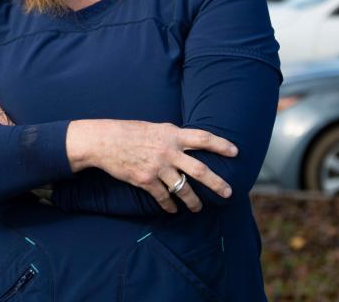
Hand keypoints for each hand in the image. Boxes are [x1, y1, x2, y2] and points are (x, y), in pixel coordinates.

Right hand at [66, 120, 236, 213]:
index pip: (203, 138)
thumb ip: (172, 136)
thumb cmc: (128, 132)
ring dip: (193, 201)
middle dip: (217, 183)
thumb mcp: (154, 128)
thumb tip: (186, 142)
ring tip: (199, 208)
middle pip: (200, 169)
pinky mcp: (145, 180)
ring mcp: (157, 167)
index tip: (236, 152)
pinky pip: (163, 197)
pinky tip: (173, 210)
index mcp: (171, 134)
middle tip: (229, 193)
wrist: (103, 141)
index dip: (221, 145)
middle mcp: (168, 151)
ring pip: (183, 188)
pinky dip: (169, 205)